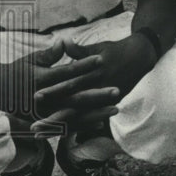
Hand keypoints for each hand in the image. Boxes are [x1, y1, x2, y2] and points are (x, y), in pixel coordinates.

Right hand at [0, 41, 116, 129]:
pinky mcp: (43, 122)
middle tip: (117, 90)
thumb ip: (49, 55)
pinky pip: (66, 126)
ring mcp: (43, 113)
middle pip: (74, 97)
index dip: (84, 65)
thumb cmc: (18, 71)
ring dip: (95, 113)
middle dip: (97, 95)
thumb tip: (63, 41)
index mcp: (40, 80)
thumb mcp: (31, 60)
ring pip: (73, 115)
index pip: (66, 72)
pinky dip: (83, 125)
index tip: (101, 59)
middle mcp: (42, 99)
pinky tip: (101, 122)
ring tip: (116, 109)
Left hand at [31, 34, 156, 134]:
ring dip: (60, 125)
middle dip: (54, 115)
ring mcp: (106, 98)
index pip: (72, 83)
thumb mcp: (96, 48)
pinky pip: (90, 119)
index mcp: (96, 71)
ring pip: (80, 116)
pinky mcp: (110, 104)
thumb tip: (62, 41)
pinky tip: (58, 134)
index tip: (35, 96)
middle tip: (34, 125)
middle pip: (74, 104)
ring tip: (39, 134)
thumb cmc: (115, 51)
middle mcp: (101, 87)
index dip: (54, 90)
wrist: (141, 57)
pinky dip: (74, 127)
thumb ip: (78, 51)